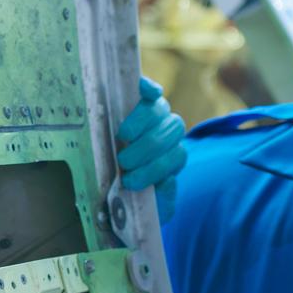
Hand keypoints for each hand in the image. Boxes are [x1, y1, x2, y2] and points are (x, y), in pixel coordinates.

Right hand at [115, 76, 187, 218]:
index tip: (130, 181)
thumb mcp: (150, 204)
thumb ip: (163, 199)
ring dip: (142, 124)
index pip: (176, 157)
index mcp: (174, 156)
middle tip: (124, 161)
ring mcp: (157, 112)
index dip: (155, 169)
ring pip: (160, 111)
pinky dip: (149, 88)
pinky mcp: (142, 97)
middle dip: (148, 149)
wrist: (116, 182)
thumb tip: (168, 181)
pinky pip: (151, 90)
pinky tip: (145, 92)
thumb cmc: (131, 189)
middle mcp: (169, 132)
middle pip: (171, 131)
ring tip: (122, 136)